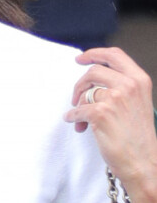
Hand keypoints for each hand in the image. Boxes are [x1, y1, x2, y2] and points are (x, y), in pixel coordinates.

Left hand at [65, 48, 156, 201]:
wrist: (144, 165)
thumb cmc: (138, 137)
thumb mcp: (137, 102)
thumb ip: (121, 85)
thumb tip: (94, 75)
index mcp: (139, 80)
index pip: (114, 54)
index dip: (94, 53)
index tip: (81, 58)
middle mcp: (128, 85)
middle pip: (94, 70)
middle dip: (81, 83)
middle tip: (76, 96)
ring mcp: (114, 98)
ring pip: (85, 91)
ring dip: (78, 104)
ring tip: (82, 118)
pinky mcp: (100, 113)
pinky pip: (77, 110)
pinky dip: (74, 118)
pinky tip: (78, 125)